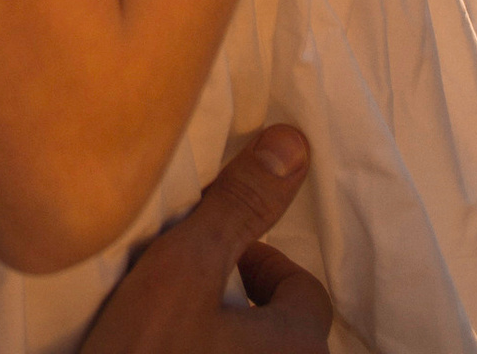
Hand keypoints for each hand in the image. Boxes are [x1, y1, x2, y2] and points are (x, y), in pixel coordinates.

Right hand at [72, 129, 332, 351]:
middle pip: (284, 336)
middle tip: (189, 295)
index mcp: (298, 352)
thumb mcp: (183, 268)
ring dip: (226, 345)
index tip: (212, 259)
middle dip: (244, 310)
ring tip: (173, 333)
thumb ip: (240, 206)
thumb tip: (294, 142)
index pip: (304, 293)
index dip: (259, 264)